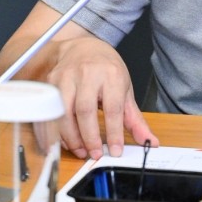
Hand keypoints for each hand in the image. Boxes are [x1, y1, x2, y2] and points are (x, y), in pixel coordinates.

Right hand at [42, 33, 156, 159]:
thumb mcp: (124, 90)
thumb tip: (150, 142)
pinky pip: (51, 111)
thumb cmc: (105, 70)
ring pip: (64, 112)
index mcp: (111, 75)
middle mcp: (87, 73)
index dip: (114, 132)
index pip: (113, 107)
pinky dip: (57, 130)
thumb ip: (135, 119)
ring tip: (81, 150)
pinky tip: (66, 141)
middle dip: (89, 137)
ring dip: (71, 137)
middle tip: (94, 154)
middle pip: (85, 110)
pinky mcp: (51, 82)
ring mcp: (66, 77)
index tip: (115, 150)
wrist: (83, 48)